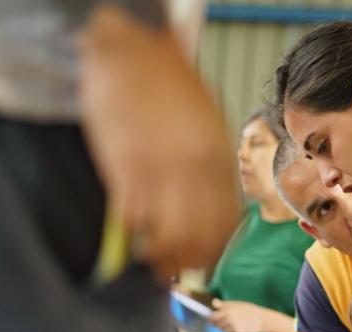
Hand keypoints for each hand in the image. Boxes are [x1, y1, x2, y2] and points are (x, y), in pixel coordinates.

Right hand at [78, 5, 238, 278]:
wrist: (128, 43)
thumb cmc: (164, 81)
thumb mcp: (205, 121)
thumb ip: (208, 162)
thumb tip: (207, 200)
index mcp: (217, 157)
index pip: (226, 223)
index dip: (213, 250)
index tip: (200, 260)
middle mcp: (195, 169)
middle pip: (199, 239)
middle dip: (185, 263)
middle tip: (169, 269)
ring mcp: (161, 170)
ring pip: (168, 238)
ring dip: (158, 256)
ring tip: (148, 256)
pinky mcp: (125, 167)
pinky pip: (133, 219)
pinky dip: (132, 233)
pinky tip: (128, 231)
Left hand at [209, 300, 264, 331]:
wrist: (262, 319)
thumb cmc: (248, 310)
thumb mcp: (236, 304)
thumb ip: (224, 305)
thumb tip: (214, 302)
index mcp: (228, 311)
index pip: (212, 317)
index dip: (211, 318)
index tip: (211, 318)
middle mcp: (230, 320)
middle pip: (217, 325)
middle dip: (219, 323)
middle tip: (226, 321)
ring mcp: (234, 328)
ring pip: (223, 331)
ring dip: (226, 329)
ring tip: (234, 324)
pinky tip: (239, 328)